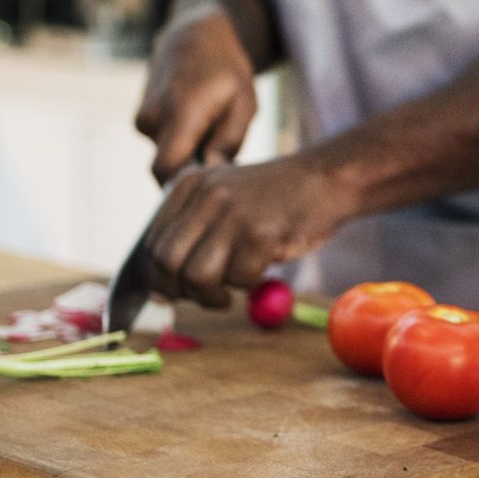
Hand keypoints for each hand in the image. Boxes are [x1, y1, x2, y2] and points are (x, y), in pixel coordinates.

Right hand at [135, 8, 258, 183]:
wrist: (194, 37)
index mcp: (179, 113)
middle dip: (193, 171)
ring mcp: (142, 120)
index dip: (183, 187)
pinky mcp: (141, 122)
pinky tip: (200, 127)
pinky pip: (162, 146)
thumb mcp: (244, 104)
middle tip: (222, 158)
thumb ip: (229, 141)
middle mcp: (152, 118)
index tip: (209, 187)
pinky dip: (181, 144)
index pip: (164, 170)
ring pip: (167, 157)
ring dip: (189, 155)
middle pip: (167, 169)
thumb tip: (210, 173)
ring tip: (213, 133)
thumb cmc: (227, 71)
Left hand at [145, 154, 350, 307]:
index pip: (152, 243)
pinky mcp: (262, 233)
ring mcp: (234, 213)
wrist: (326, 180)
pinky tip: (260, 270)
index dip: (158, 277)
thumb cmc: (274, 199)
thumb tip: (159, 293)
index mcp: (189, 184)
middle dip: (180, 291)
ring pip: (197, 276)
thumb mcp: (224, 199)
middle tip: (204, 297)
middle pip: (167, 261)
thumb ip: (191, 234)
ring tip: (229, 293)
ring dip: (211, 296)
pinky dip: (248, 284)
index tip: (174, 292)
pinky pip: (239, 278)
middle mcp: (206, 195)